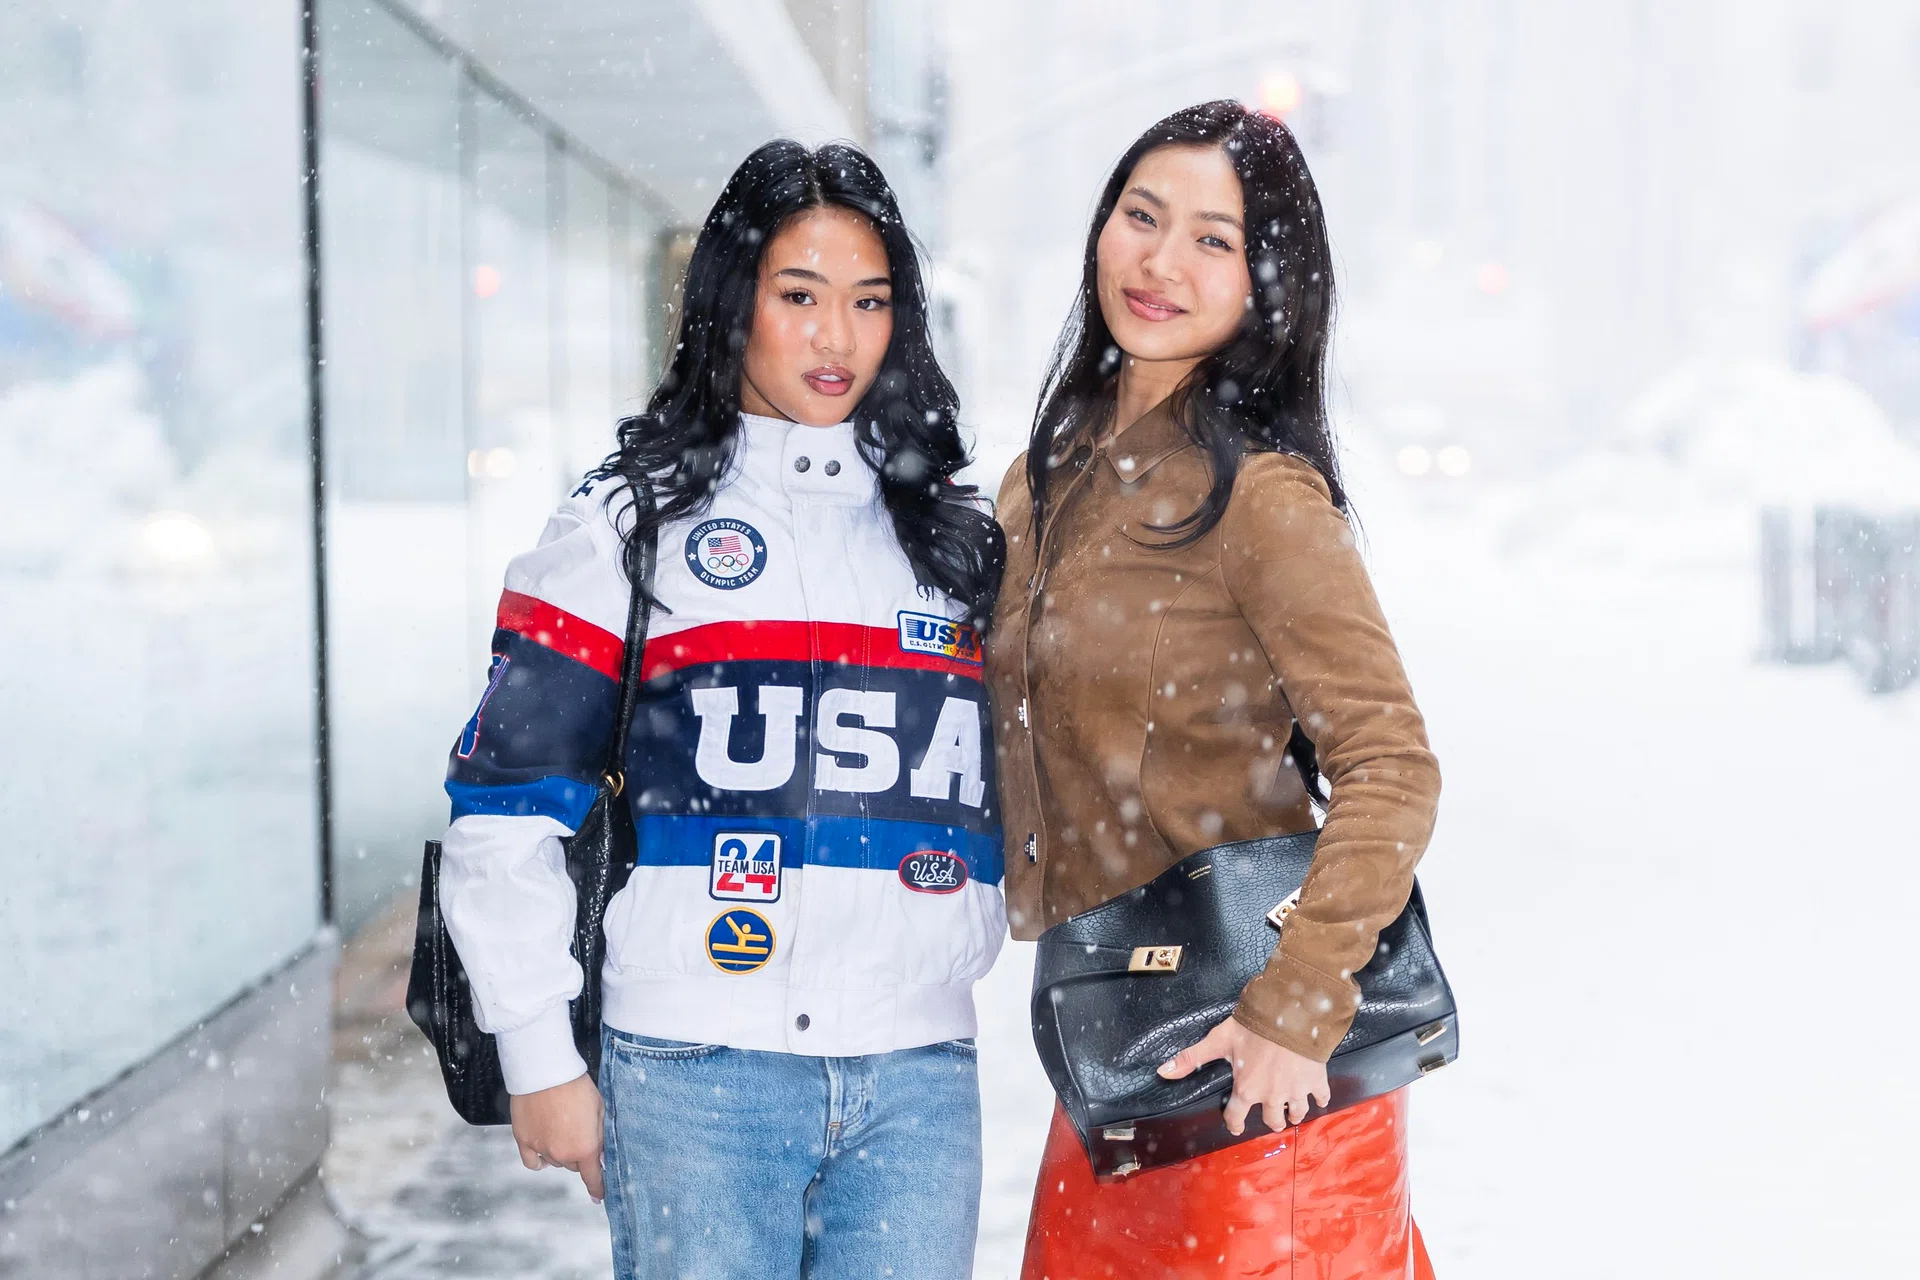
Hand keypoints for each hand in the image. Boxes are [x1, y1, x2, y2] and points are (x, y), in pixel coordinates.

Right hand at [509, 1073, 605, 1201]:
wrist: (545, 1071)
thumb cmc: (576, 1086)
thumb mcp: (600, 1109)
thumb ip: (601, 1135)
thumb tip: (601, 1156)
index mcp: (585, 1147)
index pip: (592, 1177)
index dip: (598, 1188)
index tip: (599, 1196)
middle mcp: (562, 1154)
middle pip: (573, 1165)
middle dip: (579, 1154)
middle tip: (580, 1133)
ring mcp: (541, 1149)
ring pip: (555, 1162)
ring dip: (560, 1152)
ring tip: (563, 1129)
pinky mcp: (523, 1140)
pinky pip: (533, 1162)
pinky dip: (540, 1160)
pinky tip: (544, 1151)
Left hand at [1158, 1016, 1329, 1135]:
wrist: (1292, 1015)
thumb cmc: (1254, 1028)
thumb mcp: (1219, 1040)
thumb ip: (1192, 1058)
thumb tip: (1162, 1072)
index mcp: (1247, 1090)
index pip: (1237, 1117)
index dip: (1234, 1124)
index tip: (1235, 1127)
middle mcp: (1271, 1097)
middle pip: (1271, 1121)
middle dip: (1270, 1120)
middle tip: (1270, 1116)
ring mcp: (1296, 1091)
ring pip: (1296, 1114)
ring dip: (1292, 1113)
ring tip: (1291, 1111)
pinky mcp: (1316, 1082)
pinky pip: (1320, 1098)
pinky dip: (1319, 1098)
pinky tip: (1317, 1096)